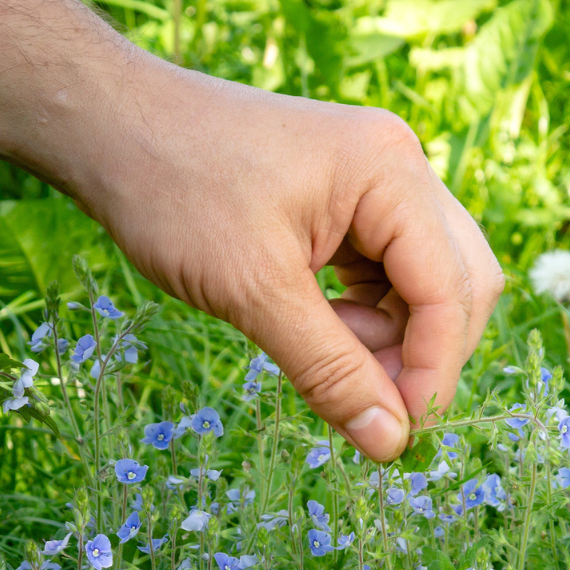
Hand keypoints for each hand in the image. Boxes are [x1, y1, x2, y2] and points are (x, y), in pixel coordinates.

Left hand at [66, 60, 503, 460]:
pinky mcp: (346, 203)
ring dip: (391, 340)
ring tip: (321, 356)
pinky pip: (386, 275)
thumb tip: (392, 444)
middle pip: (459, 283)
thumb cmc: (174, 191)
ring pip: (424, 285)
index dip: (434, 369)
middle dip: (422, 353)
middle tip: (365, 405)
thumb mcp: (252, 292)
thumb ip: (330, 369)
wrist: (110, 125)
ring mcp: (374, 183)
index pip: (452, 288)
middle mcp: (398, 169)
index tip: (396, 434)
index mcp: (389, 173)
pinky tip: (314, 333)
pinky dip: (363, 319)